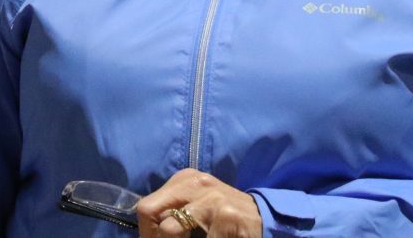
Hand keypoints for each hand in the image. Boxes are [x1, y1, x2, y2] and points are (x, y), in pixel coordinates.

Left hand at [135, 169, 262, 237]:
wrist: (265, 220)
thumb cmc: (226, 217)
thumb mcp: (198, 205)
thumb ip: (174, 212)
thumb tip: (148, 232)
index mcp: (184, 179)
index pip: (146, 208)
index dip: (146, 233)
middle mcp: (194, 183)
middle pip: (149, 212)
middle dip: (153, 237)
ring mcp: (210, 199)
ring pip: (169, 231)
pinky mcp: (226, 216)